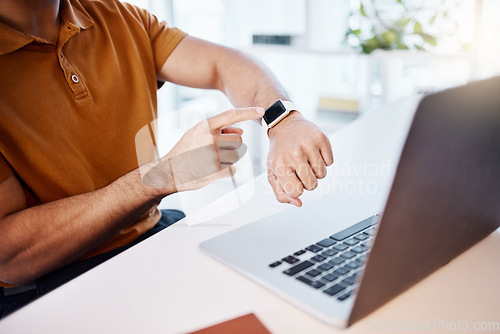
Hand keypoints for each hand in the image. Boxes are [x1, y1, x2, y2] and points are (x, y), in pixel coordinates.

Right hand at [142, 107, 263, 191]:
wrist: (169, 171)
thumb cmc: (186, 151)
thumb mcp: (198, 134)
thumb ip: (219, 130)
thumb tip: (240, 130)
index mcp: (204, 126)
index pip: (231, 115)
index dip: (248, 112)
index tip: (261, 110)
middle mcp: (210, 138)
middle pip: (238, 139)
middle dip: (231, 145)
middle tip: (215, 151)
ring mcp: (213, 155)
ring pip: (236, 155)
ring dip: (228, 158)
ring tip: (210, 160)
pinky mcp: (215, 171)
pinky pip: (232, 169)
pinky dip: (225, 171)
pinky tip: (211, 170)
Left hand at [267, 111, 332, 206]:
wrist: (284, 125)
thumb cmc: (279, 152)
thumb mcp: (273, 172)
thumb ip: (281, 193)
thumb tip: (298, 203)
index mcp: (279, 164)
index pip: (296, 192)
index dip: (297, 188)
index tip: (293, 178)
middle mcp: (294, 154)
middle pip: (312, 185)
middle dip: (307, 181)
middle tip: (300, 168)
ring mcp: (309, 145)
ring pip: (322, 174)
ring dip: (316, 171)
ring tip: (306, 159)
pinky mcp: (321, 138)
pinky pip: (330, 162)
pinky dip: (324, 160)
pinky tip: (313, 152)